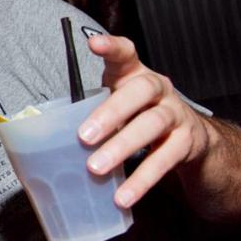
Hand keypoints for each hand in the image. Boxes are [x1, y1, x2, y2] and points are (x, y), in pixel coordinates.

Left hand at [79, 35, 211, 208]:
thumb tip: (47, 140)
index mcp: (135, 76)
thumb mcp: (117, 108)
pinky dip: (142, 180)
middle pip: (139, 92)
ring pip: (152, 125)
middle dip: (110, 113)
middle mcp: (159, 89)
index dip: (111, 47)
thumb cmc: (140, 119)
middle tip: (84, 136)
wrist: (193, 142)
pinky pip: (165, 160)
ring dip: (122, 147)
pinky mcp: (188, 143)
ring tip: (96, 168)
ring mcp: (176, 114)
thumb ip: (91, 114)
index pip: (125, 55)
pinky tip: (123, 197)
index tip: (93, 44)